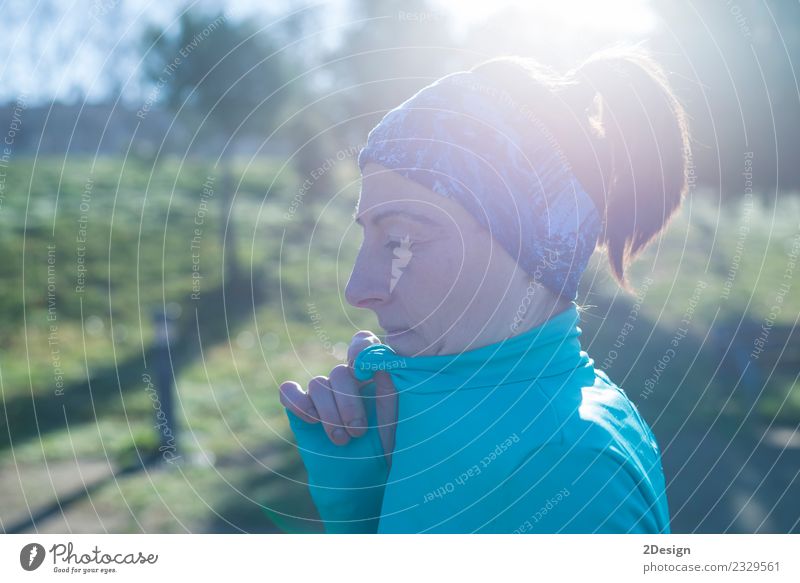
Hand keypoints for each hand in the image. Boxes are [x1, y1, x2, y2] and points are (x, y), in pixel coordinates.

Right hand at [280, 331, 397, 462]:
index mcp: (371, 375)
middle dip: (348, 403)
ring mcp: (323, 395)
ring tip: (342, 440)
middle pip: (338, 372)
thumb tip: (380, 361)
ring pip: (317, 384)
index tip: (363, 369)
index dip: (360, 348)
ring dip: (329, 413)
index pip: (362, 344)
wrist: (365, 477)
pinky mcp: (302, 410)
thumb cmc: (386, 445)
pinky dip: (298, 402)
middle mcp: (346, 381)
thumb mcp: (397, 417)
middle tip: (358, 432)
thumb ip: (390, 388)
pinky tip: (312, 420)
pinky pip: (289, 391)